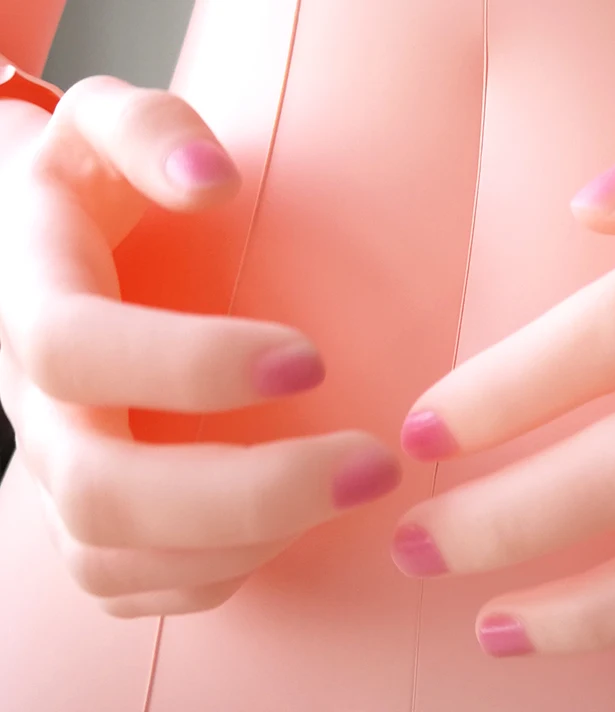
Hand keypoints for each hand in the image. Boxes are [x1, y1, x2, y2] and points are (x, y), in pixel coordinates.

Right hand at [0, 77, 400, 616]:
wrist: (40, 254)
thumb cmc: (95, 187)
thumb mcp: (106, 121)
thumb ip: (151, 129)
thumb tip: (212, 181)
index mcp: (32, 301)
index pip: (76, 353)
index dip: (188, 368)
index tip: (310, 361)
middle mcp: (35, 407)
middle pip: (102, 490)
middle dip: (249, 492)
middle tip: (371, 465)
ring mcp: (53, 476)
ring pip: (116, 558)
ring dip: (248, 540)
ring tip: (350, 489)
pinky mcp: (87, 524)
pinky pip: (134, 587)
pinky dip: (221, 572)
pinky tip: (292, 527)